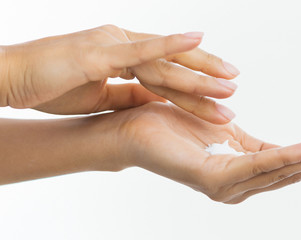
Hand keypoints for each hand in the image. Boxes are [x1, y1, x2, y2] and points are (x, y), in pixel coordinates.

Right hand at [0, 25, 238, 122]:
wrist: (13, 79)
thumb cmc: (51, 85)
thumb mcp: (100, 96)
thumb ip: (129, 95)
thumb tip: (156, 103)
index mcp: (122, 55)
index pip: (165, 69)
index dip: (193, 80)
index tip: (218, 90)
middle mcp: (122, 43)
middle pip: (173, 62)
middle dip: (206, 75)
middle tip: (235, 84)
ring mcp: (113, 44)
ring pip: (164, 62)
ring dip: (198, 74)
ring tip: (229, 85)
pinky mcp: (101, 52)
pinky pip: (142, 49)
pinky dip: (170, 45)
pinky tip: (197, 40)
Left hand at [106, 102, 300, 203]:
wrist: (134, 127)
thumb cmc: (174, 126)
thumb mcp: (226, 131)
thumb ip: (251, 143)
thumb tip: (279, 143)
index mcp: (241, 171)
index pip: (287, 162)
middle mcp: (236, 185)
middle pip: (289, 171)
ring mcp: (224, 186)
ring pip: (277, 171)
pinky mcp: (210, 179)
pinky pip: (253, 166)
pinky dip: (281, 157)